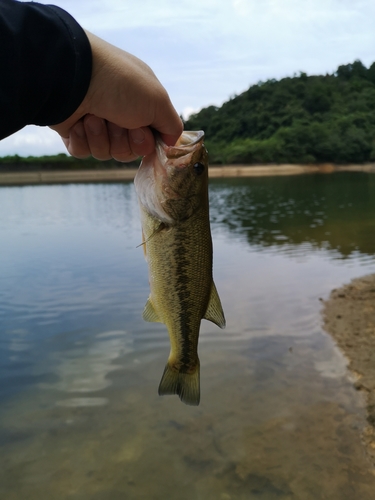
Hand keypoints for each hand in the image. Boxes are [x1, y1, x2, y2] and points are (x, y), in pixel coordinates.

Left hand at [50, 32, 182, 160]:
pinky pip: (83, 152)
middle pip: (127, 151)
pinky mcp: (73, 132)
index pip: (149, 140)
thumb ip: (171, 125)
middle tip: (116, 120)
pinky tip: (79, 122)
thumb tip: (171, 142)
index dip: (144, 142)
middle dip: (122, 140)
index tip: (140, 131)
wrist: (72, 78)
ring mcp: (95, 123)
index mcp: (140, 104)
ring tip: (93, 116)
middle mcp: (119, 113)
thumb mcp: (158, 101)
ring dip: (101, 137)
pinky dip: (82, 140)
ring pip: (105, 153)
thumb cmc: (119, 84)